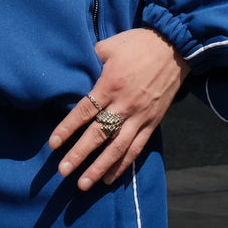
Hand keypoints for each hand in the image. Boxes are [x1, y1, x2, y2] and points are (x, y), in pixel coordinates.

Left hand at [49, 28, 189, 190]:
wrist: (174, 47)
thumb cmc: (138, 43)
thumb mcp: (110, 45)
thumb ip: (93, 60)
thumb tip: (81, 69)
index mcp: (111, 84)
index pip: (84, 111)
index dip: (67, 129)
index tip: (53, 144)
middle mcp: (124, 105)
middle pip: (98, 135)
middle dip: (79, 155)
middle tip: (63, 171)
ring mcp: (140, 116)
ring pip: (118, 148)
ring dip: (99, 168)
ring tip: (84, 184)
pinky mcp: (152, 123)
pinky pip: (136, 148)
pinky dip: (123, 165)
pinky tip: (109, 177)